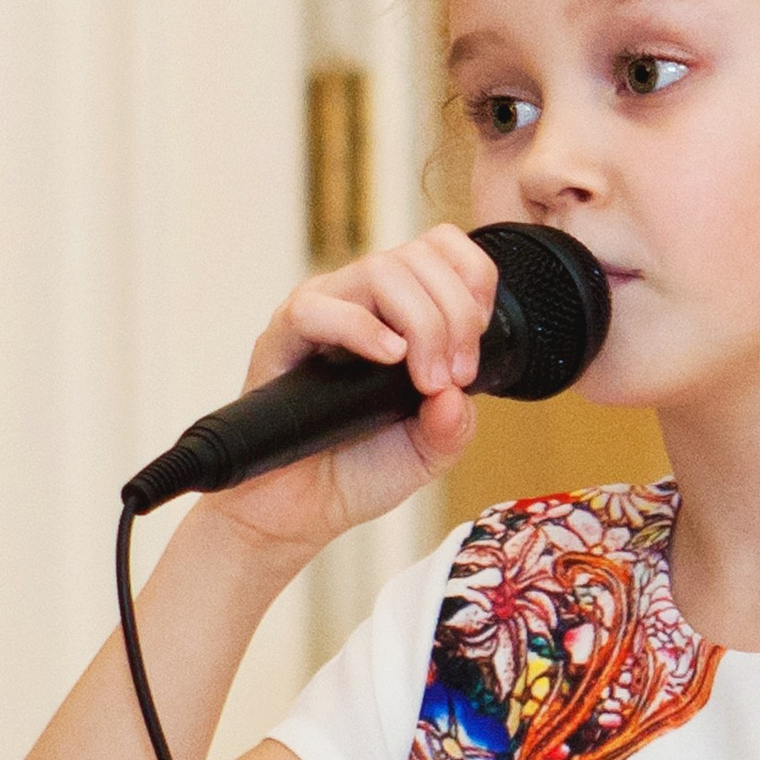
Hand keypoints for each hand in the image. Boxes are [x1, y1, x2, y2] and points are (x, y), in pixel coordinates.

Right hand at [201, 228, 498, 559]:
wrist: (302, 511)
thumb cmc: (359, 470)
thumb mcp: (430, 451)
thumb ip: (455, 424)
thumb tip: (457, 394)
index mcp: (398, 311)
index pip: (441, 248)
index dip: (472, 282)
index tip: (477, 342)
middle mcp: (360, 302)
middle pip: (418, 256)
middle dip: (455, 315)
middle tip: (455, 376)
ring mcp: (321, 315)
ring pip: (378, 270)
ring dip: (421, 323)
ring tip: (425, 380)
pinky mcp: (281, 340)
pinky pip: (316, 308)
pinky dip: (362, 329)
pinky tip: (388, 360)